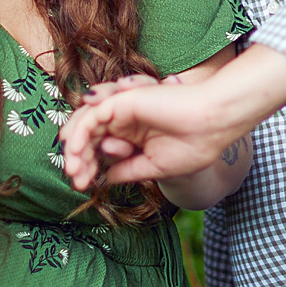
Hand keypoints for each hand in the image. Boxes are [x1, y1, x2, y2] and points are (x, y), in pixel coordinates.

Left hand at [62, 44, 285, 189]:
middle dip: (77, 157)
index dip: (88, 165)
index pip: (101, 147)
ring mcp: (123, 109)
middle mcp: (125, 119)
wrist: (212, 128)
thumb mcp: (153, 167)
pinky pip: (93, 113)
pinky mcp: (123, 100)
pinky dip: (80, 131)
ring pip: (86, 122)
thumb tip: (104, 181)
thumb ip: (127, 170)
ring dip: (75, 146)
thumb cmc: (193, 147)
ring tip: (73, 168)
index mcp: (133, 134)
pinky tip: (75, 150)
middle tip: (74, 179)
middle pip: (89, 134)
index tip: (81, 186)